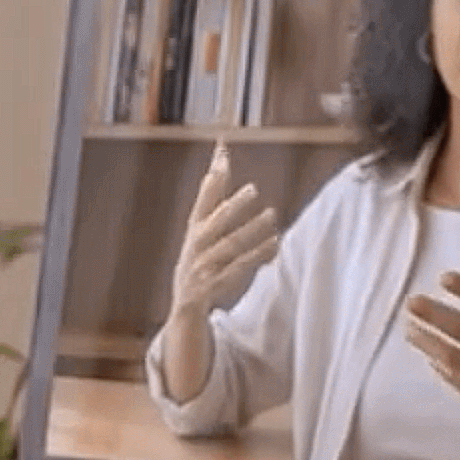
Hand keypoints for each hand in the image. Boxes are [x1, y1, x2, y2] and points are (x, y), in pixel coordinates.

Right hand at [169, 142, 281, 318]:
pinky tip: (274, 242)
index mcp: (194, 228)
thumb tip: (221, 159)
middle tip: (253, 189)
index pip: (203, 198)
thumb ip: (213, 194)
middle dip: (233, 205)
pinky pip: (240, 266)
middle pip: (216, 221)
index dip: (214, 177)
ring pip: (230, 244)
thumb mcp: (201, 227)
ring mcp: (205, 265)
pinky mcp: (216, 283)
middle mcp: (197, 244)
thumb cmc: (198, 258)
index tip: (223, 153)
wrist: (185, 305)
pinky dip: (257, 254)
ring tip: (271, 214)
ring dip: (252, 230)